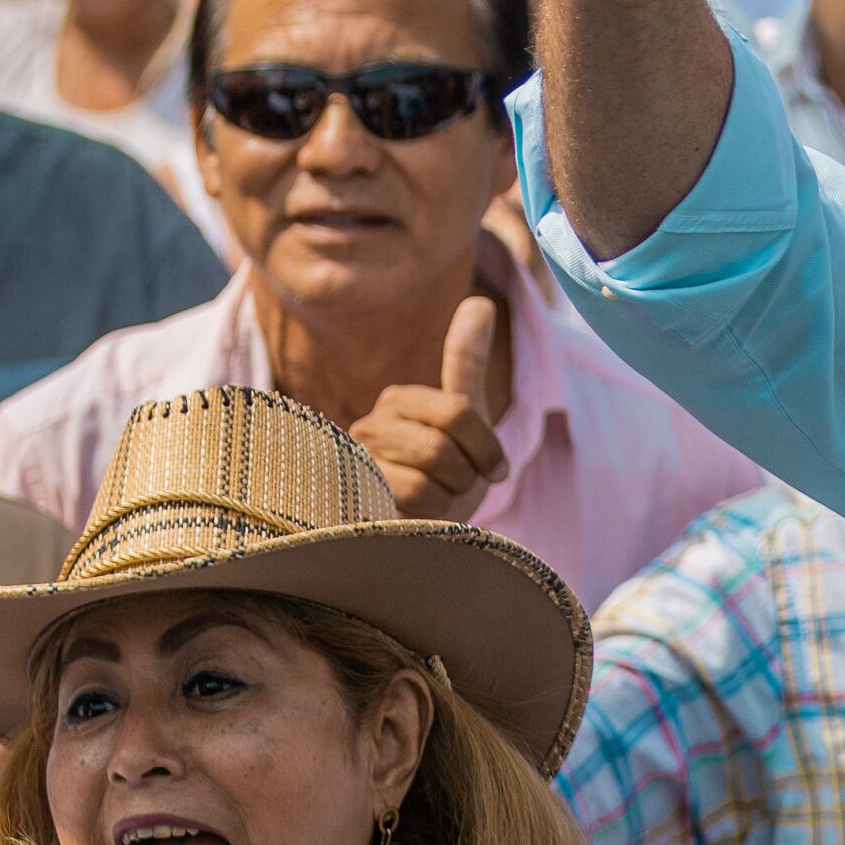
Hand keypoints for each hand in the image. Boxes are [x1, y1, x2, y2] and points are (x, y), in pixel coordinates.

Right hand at [351, 294, 514, 519]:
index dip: (487, 448)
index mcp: (398, 401)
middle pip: (445, 444)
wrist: (415, 543)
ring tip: (434, 504)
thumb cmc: (441, 479)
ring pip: (430, 473)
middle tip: (456, 488)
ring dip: (448, 498)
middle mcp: (369, 427)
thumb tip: (479, 301)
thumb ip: (466, 363)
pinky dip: (430, 517)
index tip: (491, 468)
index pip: (459, 412)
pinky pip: (414, 500)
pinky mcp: (353, 500)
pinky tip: (415, 520)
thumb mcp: (463, 421)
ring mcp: (357, 465)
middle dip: (466, 475)